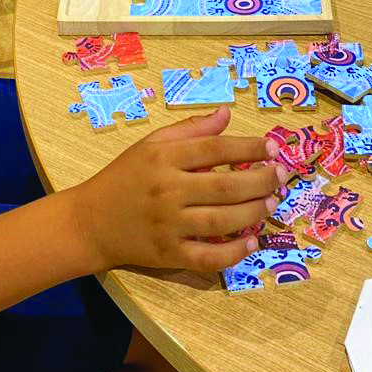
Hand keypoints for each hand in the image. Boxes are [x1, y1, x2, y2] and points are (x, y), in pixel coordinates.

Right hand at [69, 107, 286, 273]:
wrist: (90, 222)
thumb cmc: (124, 178)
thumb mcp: (150, 145)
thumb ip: (189, 129)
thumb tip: (226, 113)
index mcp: (163, 158)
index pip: (216, 149)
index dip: (249, 146)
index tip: (273, 147)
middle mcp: (168, 190)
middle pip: (226, 186)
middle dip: (261, 180)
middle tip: (281, 176)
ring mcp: (168, 226)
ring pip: (223, 221)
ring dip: (254, 212)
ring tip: (271, 202)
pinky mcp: (168, 254)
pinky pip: (208, 258)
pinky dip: (234, 252)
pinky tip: (251, 241)